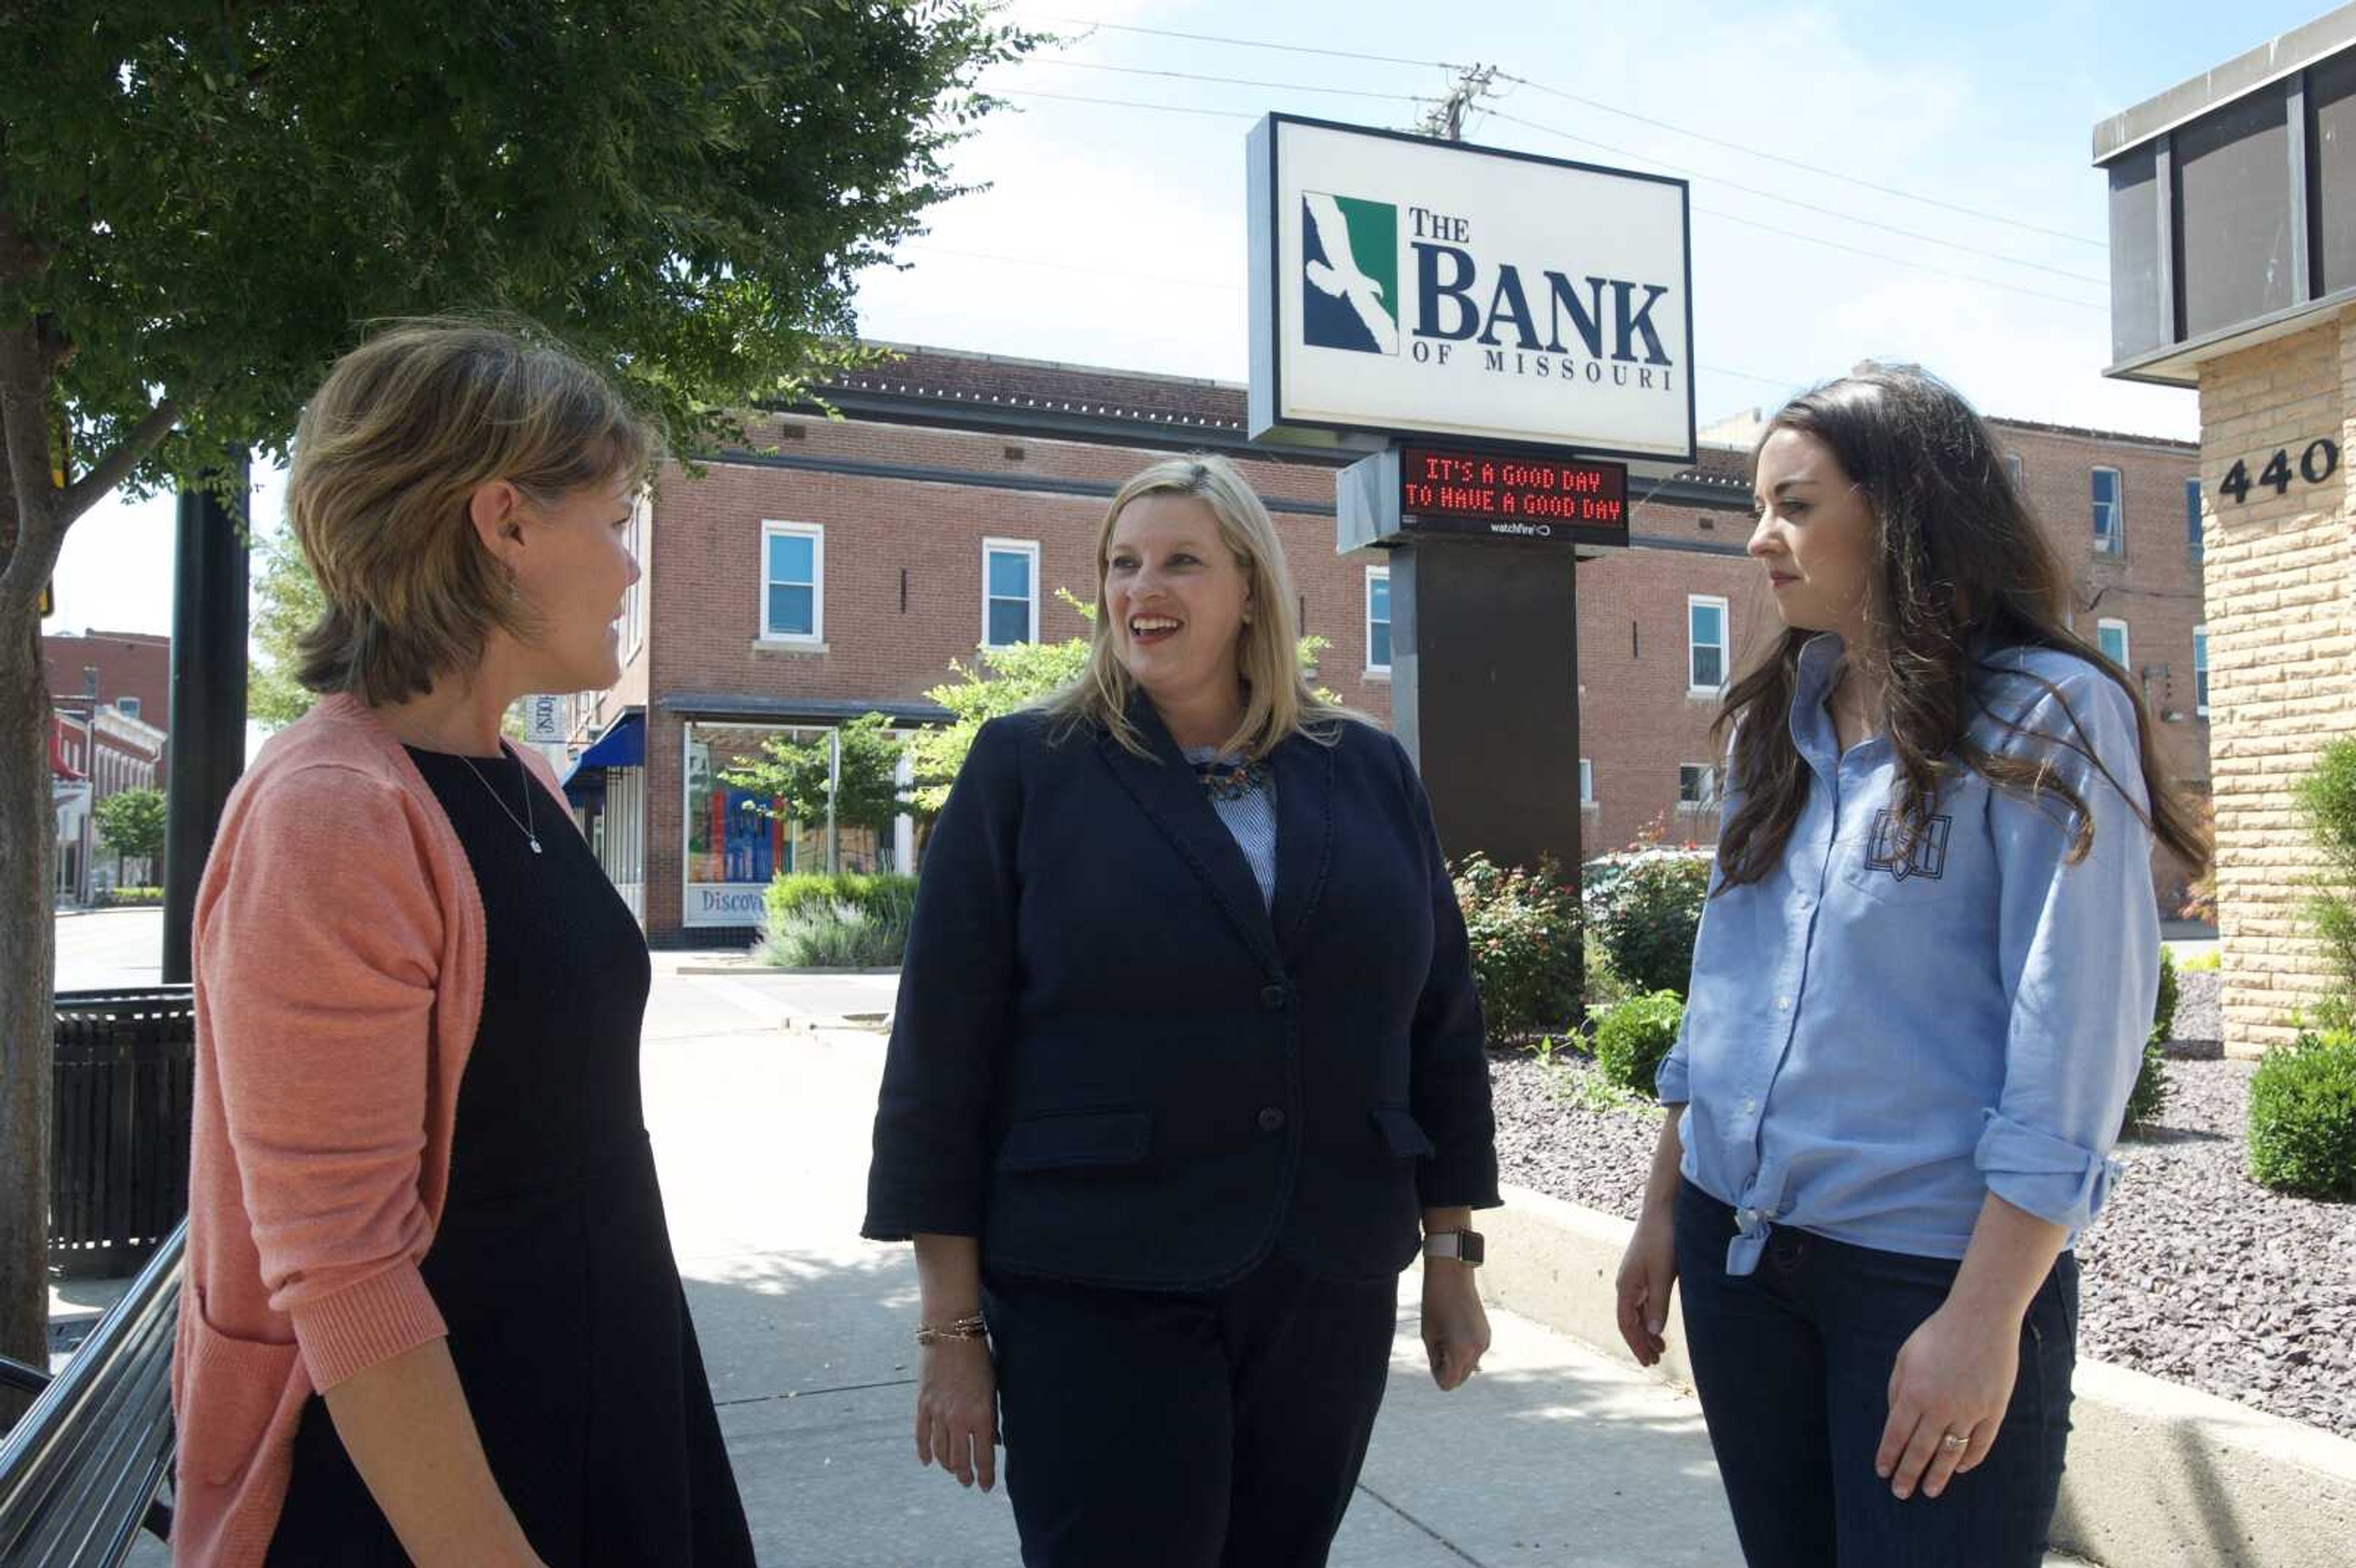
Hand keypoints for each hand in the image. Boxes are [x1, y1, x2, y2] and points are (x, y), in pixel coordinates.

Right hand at [914, 1337, 997, 1491]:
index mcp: (980, 1415)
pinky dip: (924, 1451)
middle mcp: (958, 1418)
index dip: (984, 1475)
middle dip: (965, 1474)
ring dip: (947, 1466)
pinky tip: (928, 1461)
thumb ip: (991, 1417)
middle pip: (959, 1459)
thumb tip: (992, 1441)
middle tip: (968, 1481)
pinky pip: (922, 1435)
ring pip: (940, 1451)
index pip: (983, 1457)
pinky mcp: (923, 1404)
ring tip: (953, 1472)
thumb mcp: (993, 1388)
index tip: (985, 1486)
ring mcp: (938, 1412)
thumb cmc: (979, 1357)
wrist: (952, 1332)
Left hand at [1421, 1262, 1489, 1389]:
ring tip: (1447, 1333)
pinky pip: (1473, 1353)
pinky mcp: (1487, 1335)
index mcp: (1461, 1351)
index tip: (1433, 1352)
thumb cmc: (1435, 1303)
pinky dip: (1464, 1349)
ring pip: (1468, 1367)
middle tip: (1438, 1342)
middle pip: (1459, 1378)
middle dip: (1447, 1368)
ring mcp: (1485, 1343)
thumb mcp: (1429, 1335)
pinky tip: (1456, 1329)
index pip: (1448, 1383)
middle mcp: (1478, 1350)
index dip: (1436, 1372)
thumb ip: (1436, 1360)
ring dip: (1456, 1358)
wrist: (1452, 1276)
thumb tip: (1443, 1375)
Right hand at [1614, 1209, 1675, 1366]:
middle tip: (1655, 1360)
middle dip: (1641, 1342)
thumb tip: (1654, 1331)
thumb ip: (1658, 1304)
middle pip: (1630, 1320)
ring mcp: (1635, 1276)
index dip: (1636, 1344)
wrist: (1663, 1209)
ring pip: (1637, 1311)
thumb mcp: (1663, 1275)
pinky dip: (1650, 1316)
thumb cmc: (1663, 1240)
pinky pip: (1643, 1301)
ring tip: (1660, 1346)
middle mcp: (1627, 1283)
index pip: (1627, 1324)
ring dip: (1646, 1330)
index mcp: (1626, 1286)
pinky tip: (1659, 1321)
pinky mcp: (1645, 1270)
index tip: (1648, 1361)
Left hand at [1877, 1303, 2019, 1500]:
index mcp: (1914, 1392)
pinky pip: (1980, 1443)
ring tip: (1930, 1490)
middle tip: (1901, 1492)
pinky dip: (1970, 1459)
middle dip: (1908, 1473)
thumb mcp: (1906, 1356)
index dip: (1889, 1456)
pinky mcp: (1994, 1410)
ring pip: (1951, 1453)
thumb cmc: (1938, 1334)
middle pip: (1921, 1450)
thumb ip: (1898, 1388)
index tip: (1882, 1472)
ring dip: (1939, 1475)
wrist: (1981, 1318)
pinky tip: (1960, 1468)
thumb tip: (1894, 1416)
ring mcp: (1970, 1410)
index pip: (1896, 1434)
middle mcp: (1941, 1407)